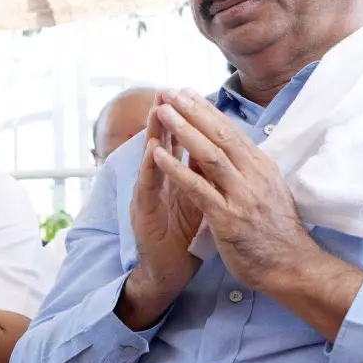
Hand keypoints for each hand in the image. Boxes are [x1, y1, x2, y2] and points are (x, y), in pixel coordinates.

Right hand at [118, 97, 203, 325]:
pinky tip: (154, 150)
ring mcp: (150, 196)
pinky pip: (149, 187)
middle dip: (169, 116)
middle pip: (164, 142)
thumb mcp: (200, 201)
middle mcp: (160, 183)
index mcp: (177, 178)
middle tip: (170, 89)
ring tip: (158, 108)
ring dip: (155, 133)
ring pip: (152, 159)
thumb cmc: (184, 239)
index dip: (187, 119)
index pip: (182, 142)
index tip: (193, 94)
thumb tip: (218, 153)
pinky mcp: (144, 214)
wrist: (169, 273)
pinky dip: (151, 168)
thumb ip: (204, 177)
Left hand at [149, 90, 327, 293]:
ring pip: (209, 155)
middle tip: (171, 91)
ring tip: (162, 112)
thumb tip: (236, 151)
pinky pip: (198, 188)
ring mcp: (241, 195)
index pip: (231, 132)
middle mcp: (253, 175)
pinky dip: (177, 169)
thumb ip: (250, 172)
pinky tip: (158, 155)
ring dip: (183, 130)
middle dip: (193, 111)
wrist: (291, 267)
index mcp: (262, 168)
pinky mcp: (227, 217)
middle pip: (220, 135)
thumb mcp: (267, 193)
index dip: (208, 111)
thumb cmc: (276, 233)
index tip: (188, 93)